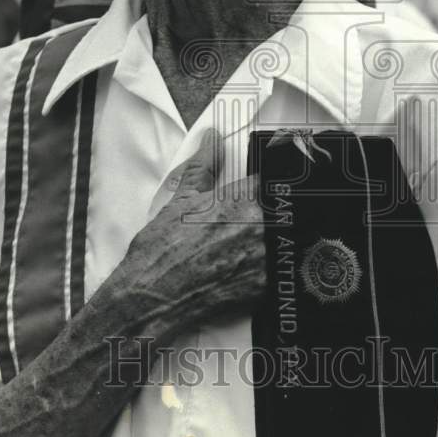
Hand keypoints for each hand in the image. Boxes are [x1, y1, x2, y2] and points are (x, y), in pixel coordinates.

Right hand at [125, 130, 265, 323]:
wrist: (152, 297)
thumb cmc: (162, 250)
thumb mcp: (181, 201)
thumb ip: (203, 166)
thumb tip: (211, 139)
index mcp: (243, 200)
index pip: (274, 184)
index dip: (270, 190)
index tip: (266, 196)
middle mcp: (260, 228)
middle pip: (282, 216)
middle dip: (271, 221)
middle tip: (242, 233)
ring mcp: (266, 260)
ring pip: (284, 245)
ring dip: (272, 246)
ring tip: (244, 255)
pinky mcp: (267, 289)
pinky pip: (279, 274)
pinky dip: (269, 273)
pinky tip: (245, 275)